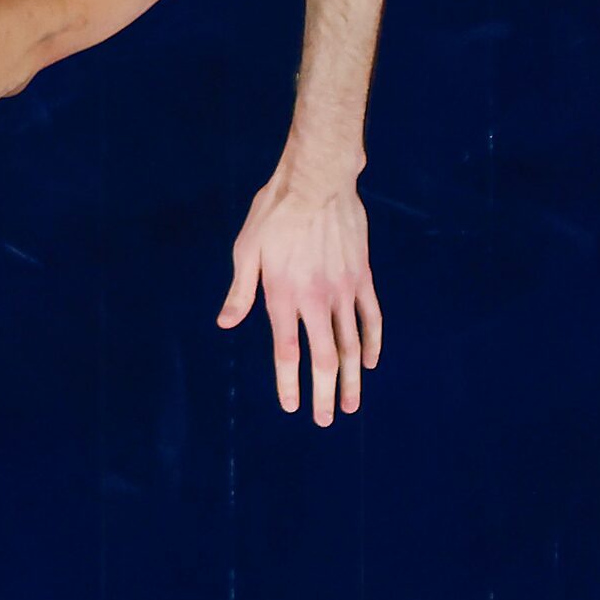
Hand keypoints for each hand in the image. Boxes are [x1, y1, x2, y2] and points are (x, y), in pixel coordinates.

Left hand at [217, 169, 381, 425]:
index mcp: (283, 295)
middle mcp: (315, 299)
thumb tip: (226, 323)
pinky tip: (370, 361)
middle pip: (323, 359)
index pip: (287, 352)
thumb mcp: (246, 249)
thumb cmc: (274, 212)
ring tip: (352, 403)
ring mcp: (343, 290)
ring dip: (352, 378)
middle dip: (324, 393)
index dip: (289, 383)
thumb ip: (240, 291)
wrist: (317, 181)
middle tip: (327, 419)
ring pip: (351, 345)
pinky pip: (371, 317)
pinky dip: (373, 342)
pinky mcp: (362, 277)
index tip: (290, 407)